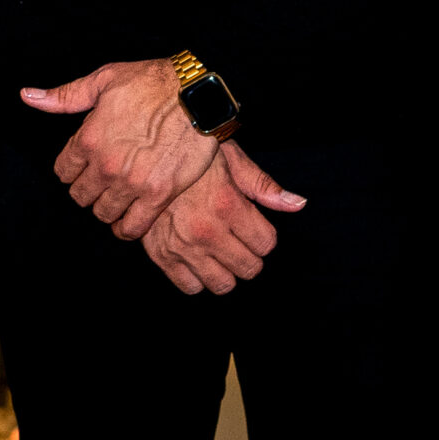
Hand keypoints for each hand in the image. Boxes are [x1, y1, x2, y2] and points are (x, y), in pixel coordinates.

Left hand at [27, 58, 219, 239]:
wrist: (197, 95)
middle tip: (100, 183)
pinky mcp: (158, 195)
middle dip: (87, 190)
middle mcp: (105, 165)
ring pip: (103, 213)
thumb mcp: (103, 80)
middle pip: (80, 196)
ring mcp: (132, 183)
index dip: (71, 169)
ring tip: (116, 198)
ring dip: (107, 208)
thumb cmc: (151, 82)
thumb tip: (27, 96)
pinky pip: (133, 227)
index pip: (63, 172)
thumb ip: (64, 96)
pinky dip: (127, 228)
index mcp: (88, 139)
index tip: (82, 167)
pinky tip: (129, 221)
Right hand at [142, 141, 306, 293]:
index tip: (253, 226)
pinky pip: (190, 287)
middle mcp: (206, 230)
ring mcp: (182, 246)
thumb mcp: (230, 158)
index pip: (267, 244)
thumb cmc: (189, 152)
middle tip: (238, 240)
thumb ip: (263, 185)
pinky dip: (197, 278)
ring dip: (226, 270)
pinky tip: (197, 258)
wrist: (140, 154)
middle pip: (249, 268)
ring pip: (223, 284)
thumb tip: (298, 204)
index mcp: (227, 205)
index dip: (264, 236)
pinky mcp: (160, 255)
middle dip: (250, 255)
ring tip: (219, 251)